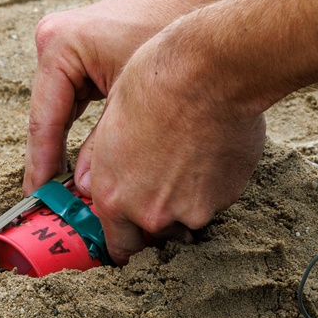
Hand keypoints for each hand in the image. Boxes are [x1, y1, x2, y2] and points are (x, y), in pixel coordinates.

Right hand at [24, 0, 203, 193]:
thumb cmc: (174, 40)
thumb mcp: (137, 102)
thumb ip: (108, 145)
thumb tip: (87, 191)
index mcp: (59, 47)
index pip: (44, 120)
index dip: (43, 165)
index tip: (39, 197)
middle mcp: (54, 43)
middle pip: (48, 117)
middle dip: (54, 161)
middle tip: (52, 202)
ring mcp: (67, 46)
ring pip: (61, 112)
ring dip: (67, 148)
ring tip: (69, 190)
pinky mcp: (83, 52)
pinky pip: (76, 101)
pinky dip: (85, 129)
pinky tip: (91, 162)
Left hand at [72, 26, 266, 264]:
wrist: (206, 72)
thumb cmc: (152, 84)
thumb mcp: (109, 125)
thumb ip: (102, 167)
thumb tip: (90, 186)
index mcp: (114, 197)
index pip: (119, 245)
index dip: (125, 240)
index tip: (130, 235)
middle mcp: (151, 213)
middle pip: (154, 235)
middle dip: (156, 218)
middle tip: (162, 185)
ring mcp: (192, 209)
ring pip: (188, 217)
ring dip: (187, 200)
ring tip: (189, 156)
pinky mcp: (226, 196)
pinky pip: (217, 198)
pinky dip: (214, 183)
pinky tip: (212, 148)